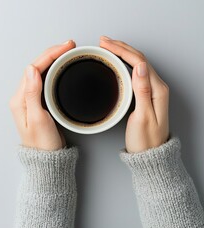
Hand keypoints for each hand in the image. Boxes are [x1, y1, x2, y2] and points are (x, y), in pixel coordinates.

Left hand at [9, 40, 75, 150]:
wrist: (47, 160)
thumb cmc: (43, 144)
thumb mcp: (38, 118)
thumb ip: (33, 93)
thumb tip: (31, 69)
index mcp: (20, 99)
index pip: (34, 69)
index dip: (49, 55)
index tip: (64, 47)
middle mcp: (23, 98)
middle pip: (36, 68)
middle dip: (52, 54)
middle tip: (69, 45)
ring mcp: (30, 100)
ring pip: (40, 73)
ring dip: (53, 60)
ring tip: (66, 51)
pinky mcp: (38, 104)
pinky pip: (44, 81)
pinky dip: (53, 71)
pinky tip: (61, 67)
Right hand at [100, 36, 169, 152]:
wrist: (149, 153)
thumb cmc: (145, 139)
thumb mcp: (143, 117)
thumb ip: (142, 91)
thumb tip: (139, 66)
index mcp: (157, 90)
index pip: (139, 61)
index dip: (121, 50)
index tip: (106, 44)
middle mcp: (156, 87)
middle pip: (139, 59)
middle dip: (120, 47)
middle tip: (103, 41)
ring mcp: (151, 90)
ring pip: (137, 64)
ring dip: (122, 52)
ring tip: (108, 47)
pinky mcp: (145, 95)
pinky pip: (135, 73)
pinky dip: (124, 63)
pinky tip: (116, 62)